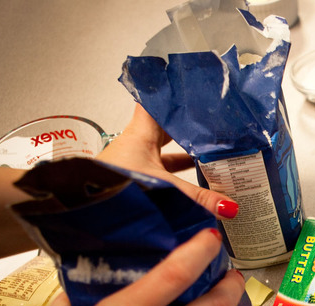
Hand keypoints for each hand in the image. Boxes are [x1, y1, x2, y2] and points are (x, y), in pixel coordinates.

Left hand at [97, 104, 238, 218]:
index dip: (174, 93)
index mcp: (141, 132)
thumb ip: (198, 198)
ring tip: (208, 155)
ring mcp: (134, 161)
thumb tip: (228, 205)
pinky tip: (190, 183)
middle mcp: (136, 143)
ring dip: (183, 152)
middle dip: (188, 126)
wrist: (85, 208)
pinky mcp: (134, 178)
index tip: (190, 87)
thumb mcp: (166, 189)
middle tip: (209, 124)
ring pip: (164, 150)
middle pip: (167, 126)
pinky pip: (160, 170)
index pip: (158, 101)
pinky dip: (175, 174)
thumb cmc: (113, 187)